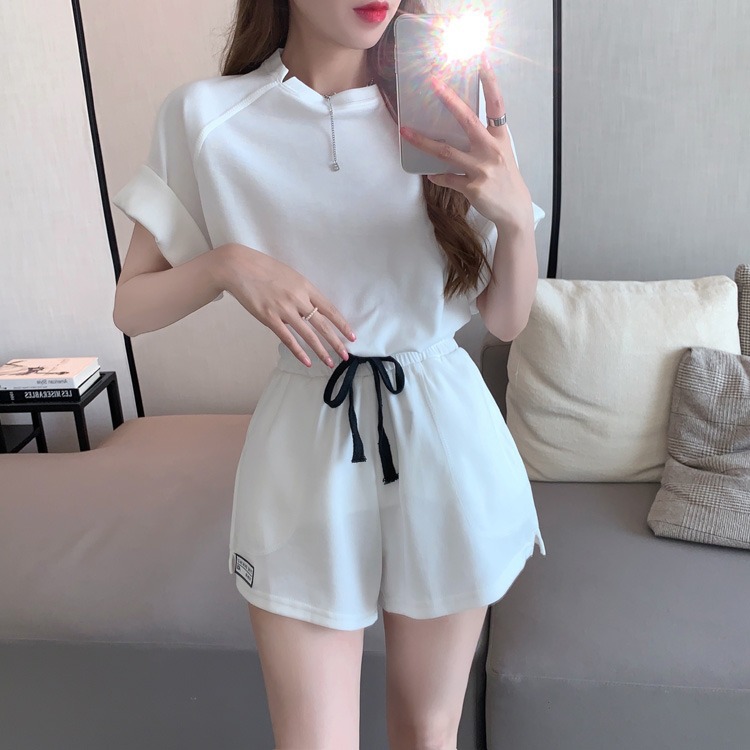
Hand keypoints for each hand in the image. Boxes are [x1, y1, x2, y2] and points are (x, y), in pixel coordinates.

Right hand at [215, 244, 355, 367]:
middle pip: (322, 325)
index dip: (342, 324)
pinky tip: (307, 362)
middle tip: (346, 356)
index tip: (351, 336)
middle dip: (336, 342)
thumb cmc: (264, 268)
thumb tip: (310, 308)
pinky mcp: (269, 318)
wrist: (239, 267)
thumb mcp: (290, 275)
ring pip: (308, 335)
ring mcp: (284, 310)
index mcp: (306, 286)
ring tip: (330, 363)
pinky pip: (288, 339)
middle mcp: (298, 299)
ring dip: (321, 351)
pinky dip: (299, 352)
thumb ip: (302, 291)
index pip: (329, 309)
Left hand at [399, 53, 533, 232]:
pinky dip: (437, 176)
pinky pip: (447, 178)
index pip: (497, 105)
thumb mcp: (502, 154)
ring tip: (406, 132)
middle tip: (434, 83)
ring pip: (446, 152)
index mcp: (500, 138)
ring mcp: (481, 169)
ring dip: (423, 142)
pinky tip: (430, 175)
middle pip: (468, 121)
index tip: (481, 62)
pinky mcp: (472, 187)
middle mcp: (492, 150)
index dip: (490, 83)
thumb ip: (484, 141)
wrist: (514, 210)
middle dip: (449, 100)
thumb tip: (459, 129)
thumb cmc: (506, 179)